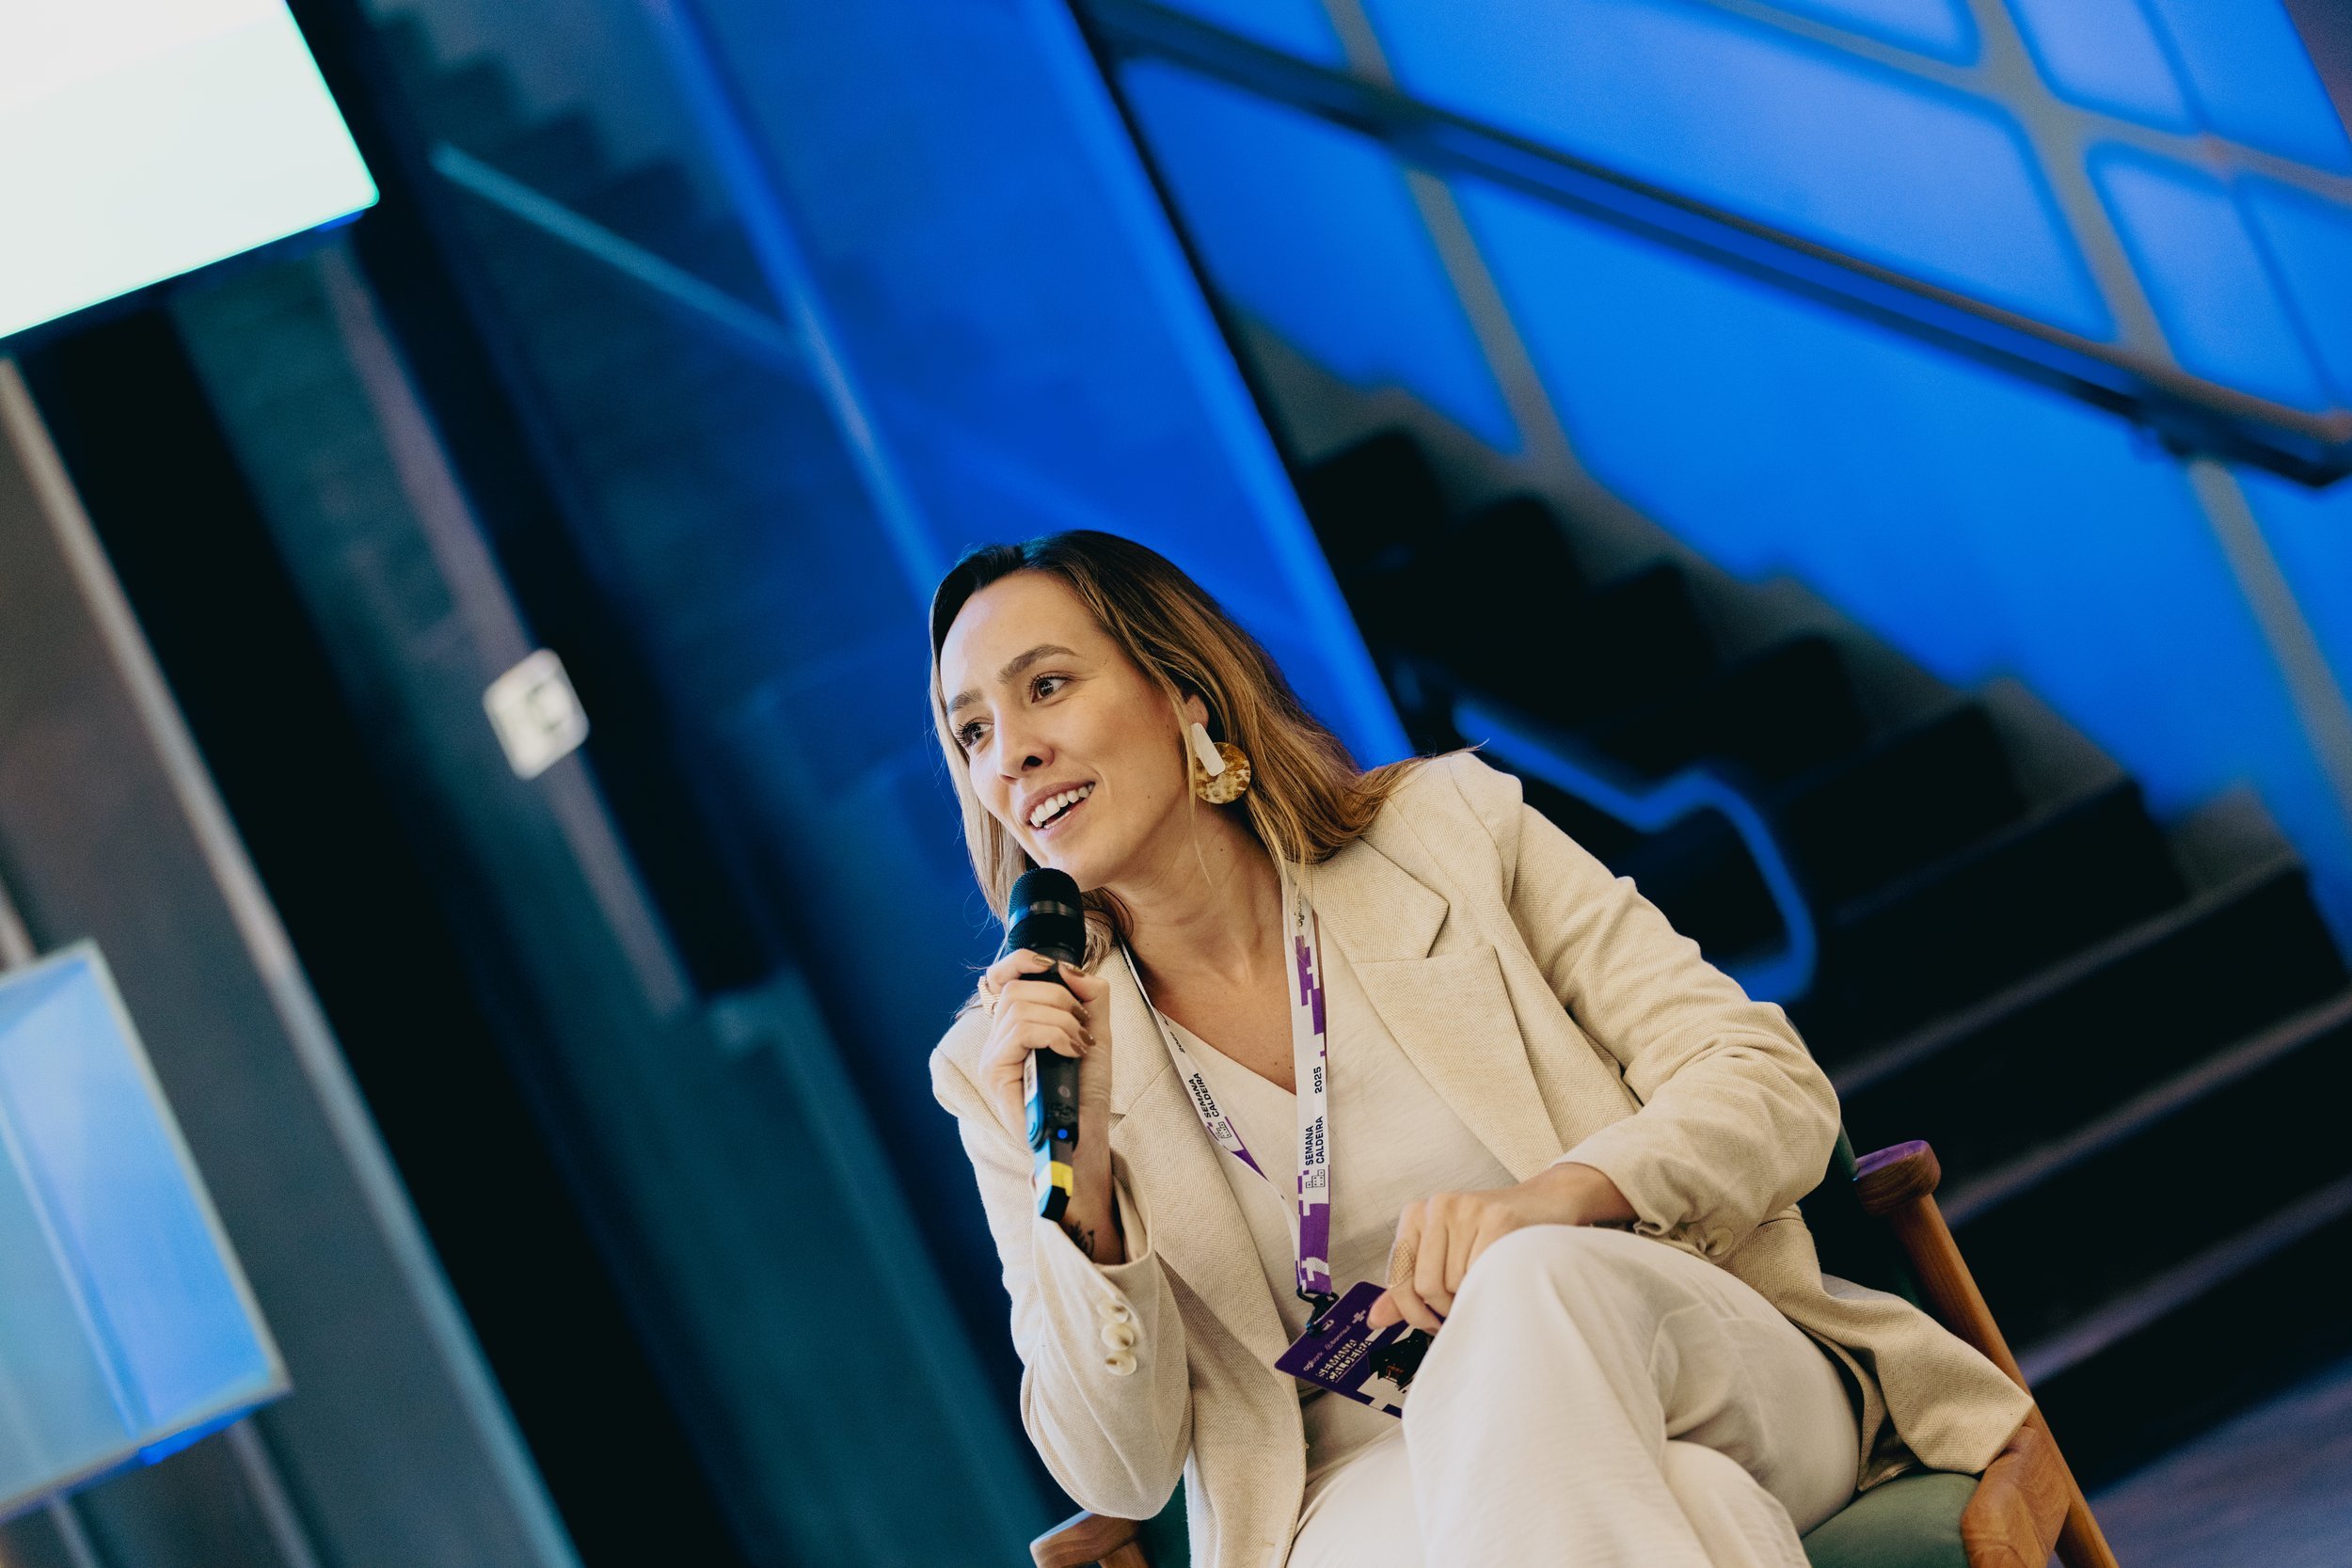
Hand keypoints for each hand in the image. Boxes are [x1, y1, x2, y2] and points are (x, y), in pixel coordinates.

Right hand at [975, 948, 1108, 1130]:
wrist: (1085, 1131)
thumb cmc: (1085, 1089)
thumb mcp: (1095, 1031)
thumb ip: (1089, 996)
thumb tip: (1066, 968)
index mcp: (1017, 1024)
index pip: (1002, 977)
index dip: (1020, 960)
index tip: (1049, 965)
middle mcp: (998, 1038)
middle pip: (1016, 988)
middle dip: (1059, 997)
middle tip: (1081, 1025)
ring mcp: (993, 1056)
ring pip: (1019, 1008)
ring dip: (1061, 1020)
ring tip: (1078, 1044)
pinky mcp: (996, 1073)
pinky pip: (1020, 1032)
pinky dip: (1054, 1034)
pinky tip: (1070, 1051)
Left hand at [1368, 1163, 1634, 1332]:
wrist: (1548, 1203)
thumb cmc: (1493, 1236)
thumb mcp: (1444, 1257)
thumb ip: (1409, 1288)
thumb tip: (1374, 1319)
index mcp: (1415, 1216)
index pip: (1399, 1279)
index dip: (1415, 1312)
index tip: (1433, 1322)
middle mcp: (1437, 1207)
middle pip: (1426, 1286)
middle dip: (1447, 1309)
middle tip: (1467, 1304)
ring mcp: (1467, 1209)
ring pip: (1455, 1284)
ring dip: (1473, 1298)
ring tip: (1487, 1285)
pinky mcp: (1498, 1218)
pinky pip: (1483, 1273)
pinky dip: (1493, 1287)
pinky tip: (1502, 1277)